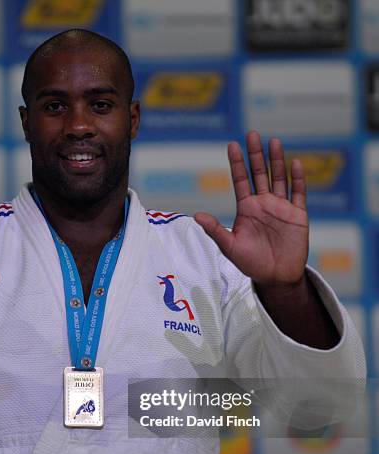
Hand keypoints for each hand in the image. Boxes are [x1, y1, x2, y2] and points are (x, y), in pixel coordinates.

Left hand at [194, 131, 307, 287]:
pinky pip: (298, 193)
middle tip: (252, 134)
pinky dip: (298, 179)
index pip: (240, 180)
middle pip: (259, 173)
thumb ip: (215, 230)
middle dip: (256, 155)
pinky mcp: (297, 215)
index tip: (232, 145)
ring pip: (279, 178)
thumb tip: (196, 215)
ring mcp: (281, 207)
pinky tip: (296, 164)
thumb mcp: (229, 246)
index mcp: (246, 208)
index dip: (237, 163)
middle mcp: (263, 204)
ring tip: (274, 141)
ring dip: (277, 161)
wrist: (275, 277)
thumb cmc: (250, 263)